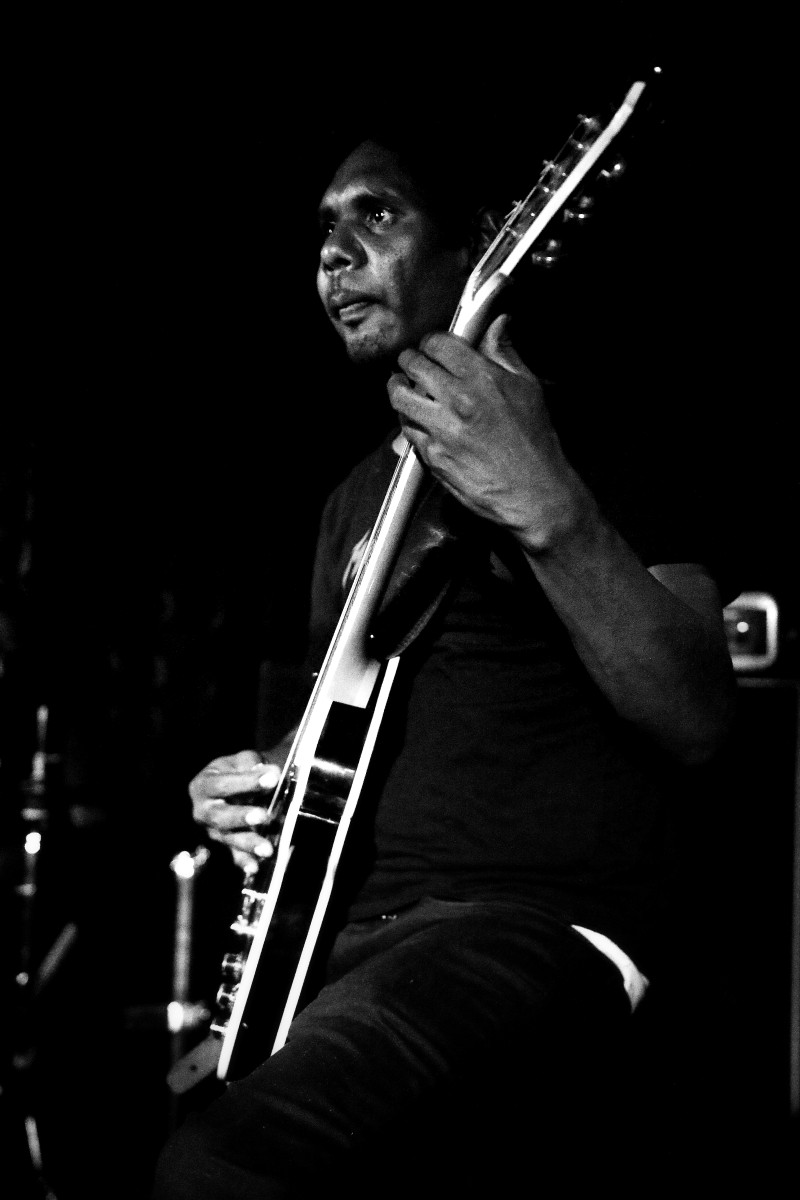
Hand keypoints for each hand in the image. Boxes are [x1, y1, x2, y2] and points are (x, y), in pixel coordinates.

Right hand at [190, 749, 282, 874]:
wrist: (241, 783)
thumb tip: (272, 773)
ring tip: (267, 848)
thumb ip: (254, 765)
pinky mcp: (226, 844)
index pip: (222, 784)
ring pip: (228, 838)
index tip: (272, 778)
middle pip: (219, 816)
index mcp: (203, 785)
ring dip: (248, 843)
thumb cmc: (240, 769)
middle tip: (263, 816)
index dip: (246, 782)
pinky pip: (234, 855)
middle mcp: (203, 810)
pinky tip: (255, 867)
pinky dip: (245, 861)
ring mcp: (213, 830)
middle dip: (242, 817)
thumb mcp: (243, 759)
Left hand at [387, 314, 590, 552]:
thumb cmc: (536, 442)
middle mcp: (457, 400)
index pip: (439, 344)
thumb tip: (496, 324)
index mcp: (482, 377)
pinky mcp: (432, 455)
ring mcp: (441, 429)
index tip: (432, 346)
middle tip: (410, 363)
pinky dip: (407, 421)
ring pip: (400, 398)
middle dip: (409, 360)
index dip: (432, 341)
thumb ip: (505, 353)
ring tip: (399, 386)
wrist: (533, 492)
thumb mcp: (529, 388)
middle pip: (413, 365)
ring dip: (397, 388)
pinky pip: (407, 431)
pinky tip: (414, 418)